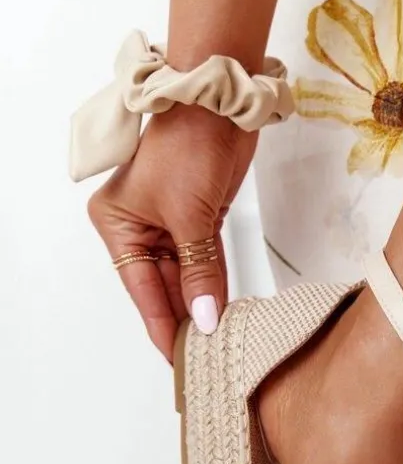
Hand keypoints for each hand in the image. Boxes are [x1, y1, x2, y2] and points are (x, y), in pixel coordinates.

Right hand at [88, 105, 257, 361]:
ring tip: (217, 342)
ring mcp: (170, 225)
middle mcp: (139, 228)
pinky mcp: (199, 220)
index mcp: (119, 226)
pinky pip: (204, 263)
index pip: (142, 290)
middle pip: (162, 288)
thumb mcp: (190, 217)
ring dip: (202, 305)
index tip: (179, 359)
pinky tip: (223, 311)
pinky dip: (214, 285)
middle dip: (185, 319)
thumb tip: (207, 319)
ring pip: (186, 278)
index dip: (162, 326)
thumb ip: (199, 273)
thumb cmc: (189, 145)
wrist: (221, 104)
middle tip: (204, 357)